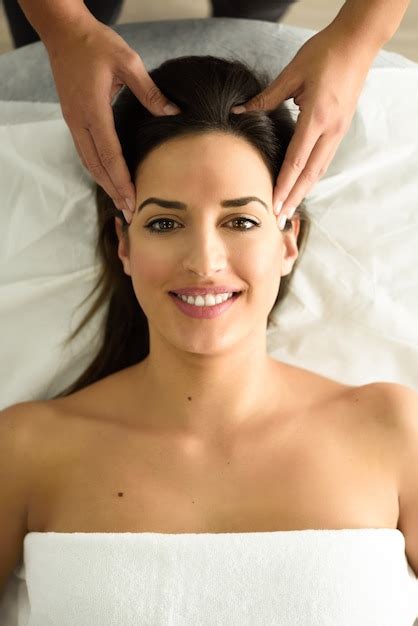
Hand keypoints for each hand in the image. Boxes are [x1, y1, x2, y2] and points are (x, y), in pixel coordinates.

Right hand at [45, 14, 179, 221]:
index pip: (110, 155)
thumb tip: (173, 113)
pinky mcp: (73, 119)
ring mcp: (73, 122)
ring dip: (104, 184)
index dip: (122, 181)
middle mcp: (80, 121)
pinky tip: (108, 179)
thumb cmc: (96, 43)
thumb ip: (150, 91)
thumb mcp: (128, 61)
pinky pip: (85, 152)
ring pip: (89, 162)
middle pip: (97, 166)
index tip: (133, 200)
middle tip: (129, 213)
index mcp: (94, 110)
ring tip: (120, 203)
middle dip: (114, 191)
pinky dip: (98, 170)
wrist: (64, 32)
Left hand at [231, 23, 378, 228]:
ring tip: (289, 209)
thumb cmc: (324, 53)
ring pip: (319, 170)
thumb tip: (239, 112)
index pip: (297, 161)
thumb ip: (266, 97)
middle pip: (310, 174)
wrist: (357, 42)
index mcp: (317, 117)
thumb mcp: (292, 73)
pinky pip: (324, 160)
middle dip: (294, 198)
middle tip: (279, 219)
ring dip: (303, 191)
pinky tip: (301, 185)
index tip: (272, 204)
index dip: (283, 185)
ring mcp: (338, 131)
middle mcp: (330, 130)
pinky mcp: (340, 128)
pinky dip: (311, 177)